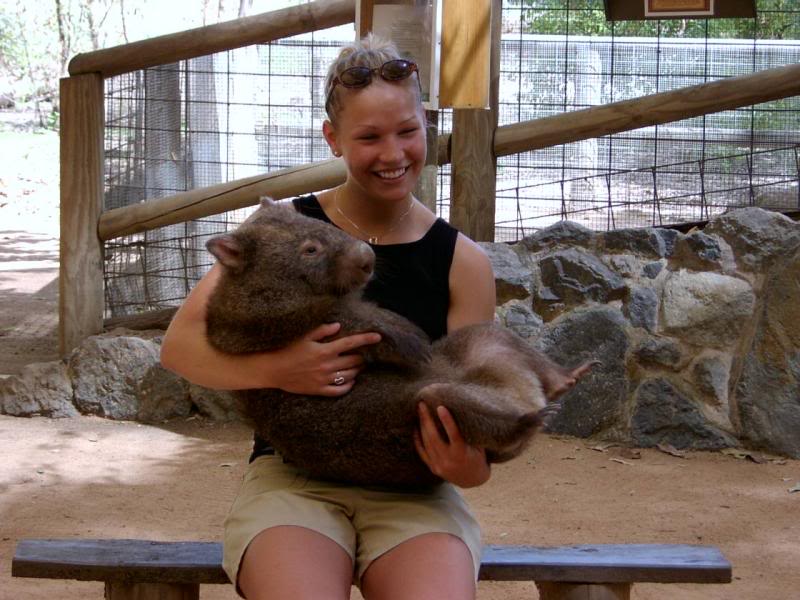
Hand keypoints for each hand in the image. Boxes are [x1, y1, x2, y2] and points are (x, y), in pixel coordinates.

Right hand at [266, 323, 380, 395]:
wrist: (273, 370)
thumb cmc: (287, 350)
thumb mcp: (303, 336)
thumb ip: (322, 331)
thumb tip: (338, 326)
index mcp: (325, 350)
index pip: (351, 343)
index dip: (366, 339)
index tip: (378, 337)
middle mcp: (327, 365)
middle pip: (354, 361)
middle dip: (362, 357)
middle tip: (363, 354)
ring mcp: (324, 379)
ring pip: (349, 375)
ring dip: (357, 370)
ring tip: (358, 366)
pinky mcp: (319, 390)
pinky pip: (339, 391)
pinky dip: (348, 386)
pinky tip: (350, 381)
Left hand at [414, 403, 490, 487]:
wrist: (473, 480)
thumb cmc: (478, 457)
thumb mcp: (478, 446)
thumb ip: (469, 433)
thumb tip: (461, 411)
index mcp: (463, 453)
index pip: (454, 434)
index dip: (447, 420)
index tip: (440, 407)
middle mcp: (449, 460)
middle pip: (434, 437)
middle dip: (426, 419)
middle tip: (421, 404)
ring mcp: (440, 465)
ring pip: (427, 442)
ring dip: (421, 426)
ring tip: (419, 411)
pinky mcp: (433, 468)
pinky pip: (422, 452)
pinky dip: (418, 439)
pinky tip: (416, 428)